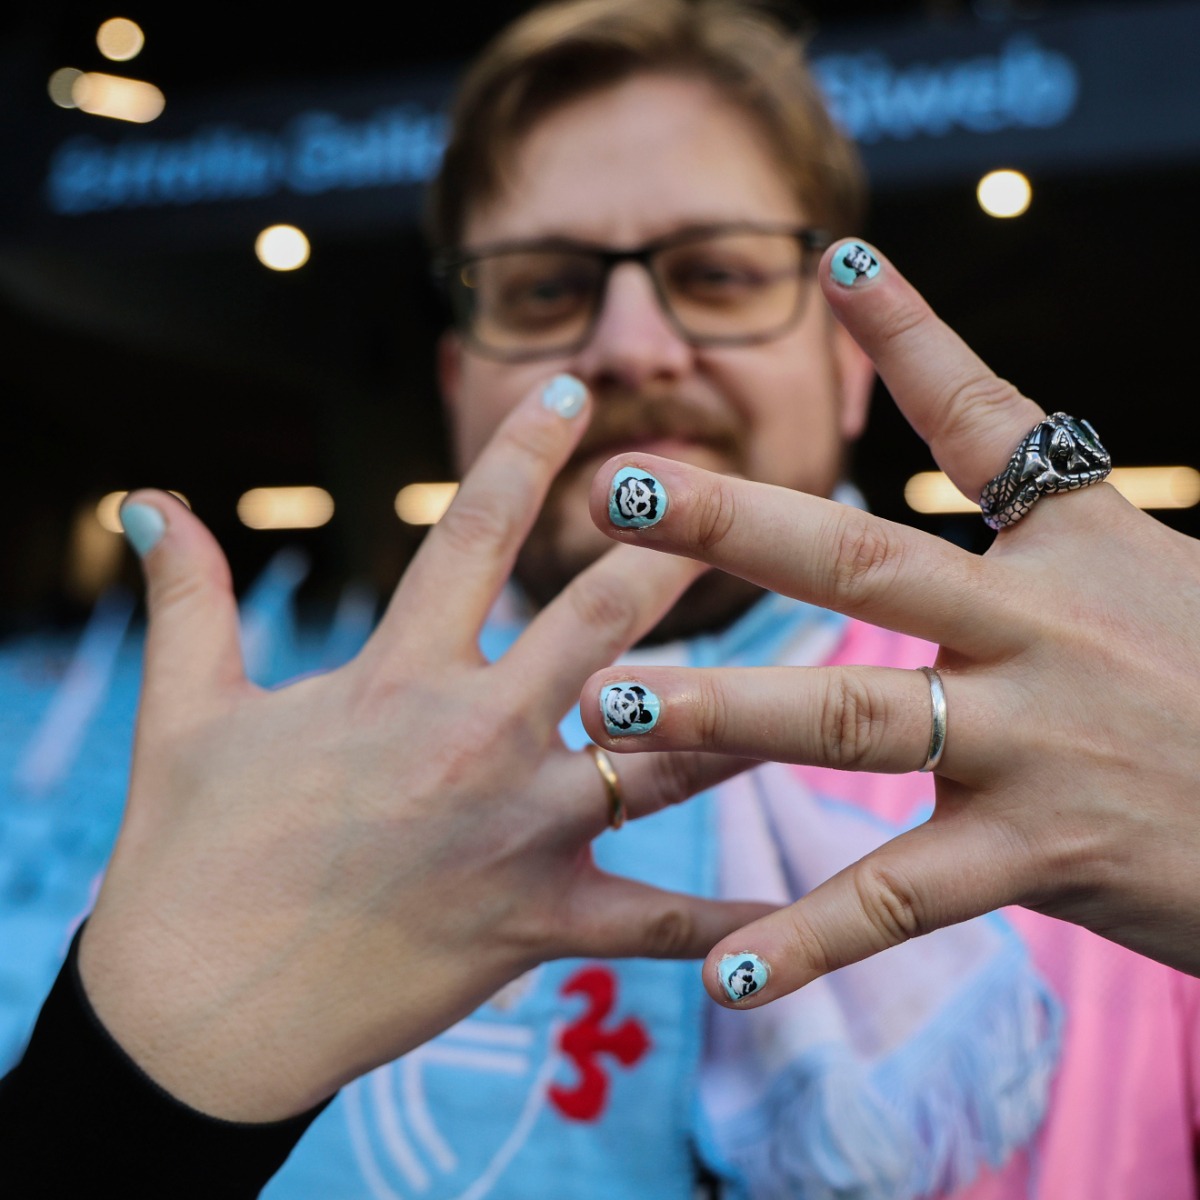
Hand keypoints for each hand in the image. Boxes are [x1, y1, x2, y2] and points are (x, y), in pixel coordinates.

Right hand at [80, 375, 765, 1118]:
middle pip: (602, 621)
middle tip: (755, 499)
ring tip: (837, 669)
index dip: (524, 453)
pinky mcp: (540, 923)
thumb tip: (144, 501)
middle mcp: (477, 737)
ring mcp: (519, 830)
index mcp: (397, 675)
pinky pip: (656, 923)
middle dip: (677, 554)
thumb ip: (189, 597)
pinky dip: (731, 924)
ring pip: (670, 755)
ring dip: (755, 709)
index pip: (471, 533)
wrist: (197, 1013)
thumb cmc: (189, 854)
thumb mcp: (183, 710)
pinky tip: (806, 916)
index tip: (577, 394)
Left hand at [581, 242, 1199, 1007]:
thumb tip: (989, 428)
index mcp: (1071, 549)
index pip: (985, 419)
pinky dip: (809, 940)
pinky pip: (899, 901)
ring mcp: (1033, 743)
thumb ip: (1047, 514)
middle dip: (736, 524)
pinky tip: (724, 973)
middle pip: (866, 559)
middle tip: (615, 494)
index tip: (836, 262)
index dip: (913, 334)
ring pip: (851, 718)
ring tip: (608, 711)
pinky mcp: (1041, 857)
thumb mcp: (1142, 572)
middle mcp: (1040, 631)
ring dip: (722, 713)